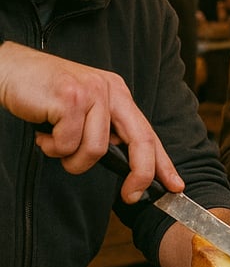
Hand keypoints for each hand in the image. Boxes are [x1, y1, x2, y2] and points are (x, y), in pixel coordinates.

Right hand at [0, 42, 181, 202]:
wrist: (8, 70)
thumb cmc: (42, 95)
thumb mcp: (83, 110)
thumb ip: (104, 131)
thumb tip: (126, 164)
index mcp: (117, 93)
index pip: (148, 133)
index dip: (163, 163)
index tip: (176, 185)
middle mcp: (110, 90)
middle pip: (140, 141)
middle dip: (140, 174)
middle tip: (131, 196)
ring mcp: (92, 92)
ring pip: (97, 150)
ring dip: (72, 159)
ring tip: (55, 144)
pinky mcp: (70, 98)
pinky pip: (69, 144)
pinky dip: (53, 148)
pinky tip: (43, 132)